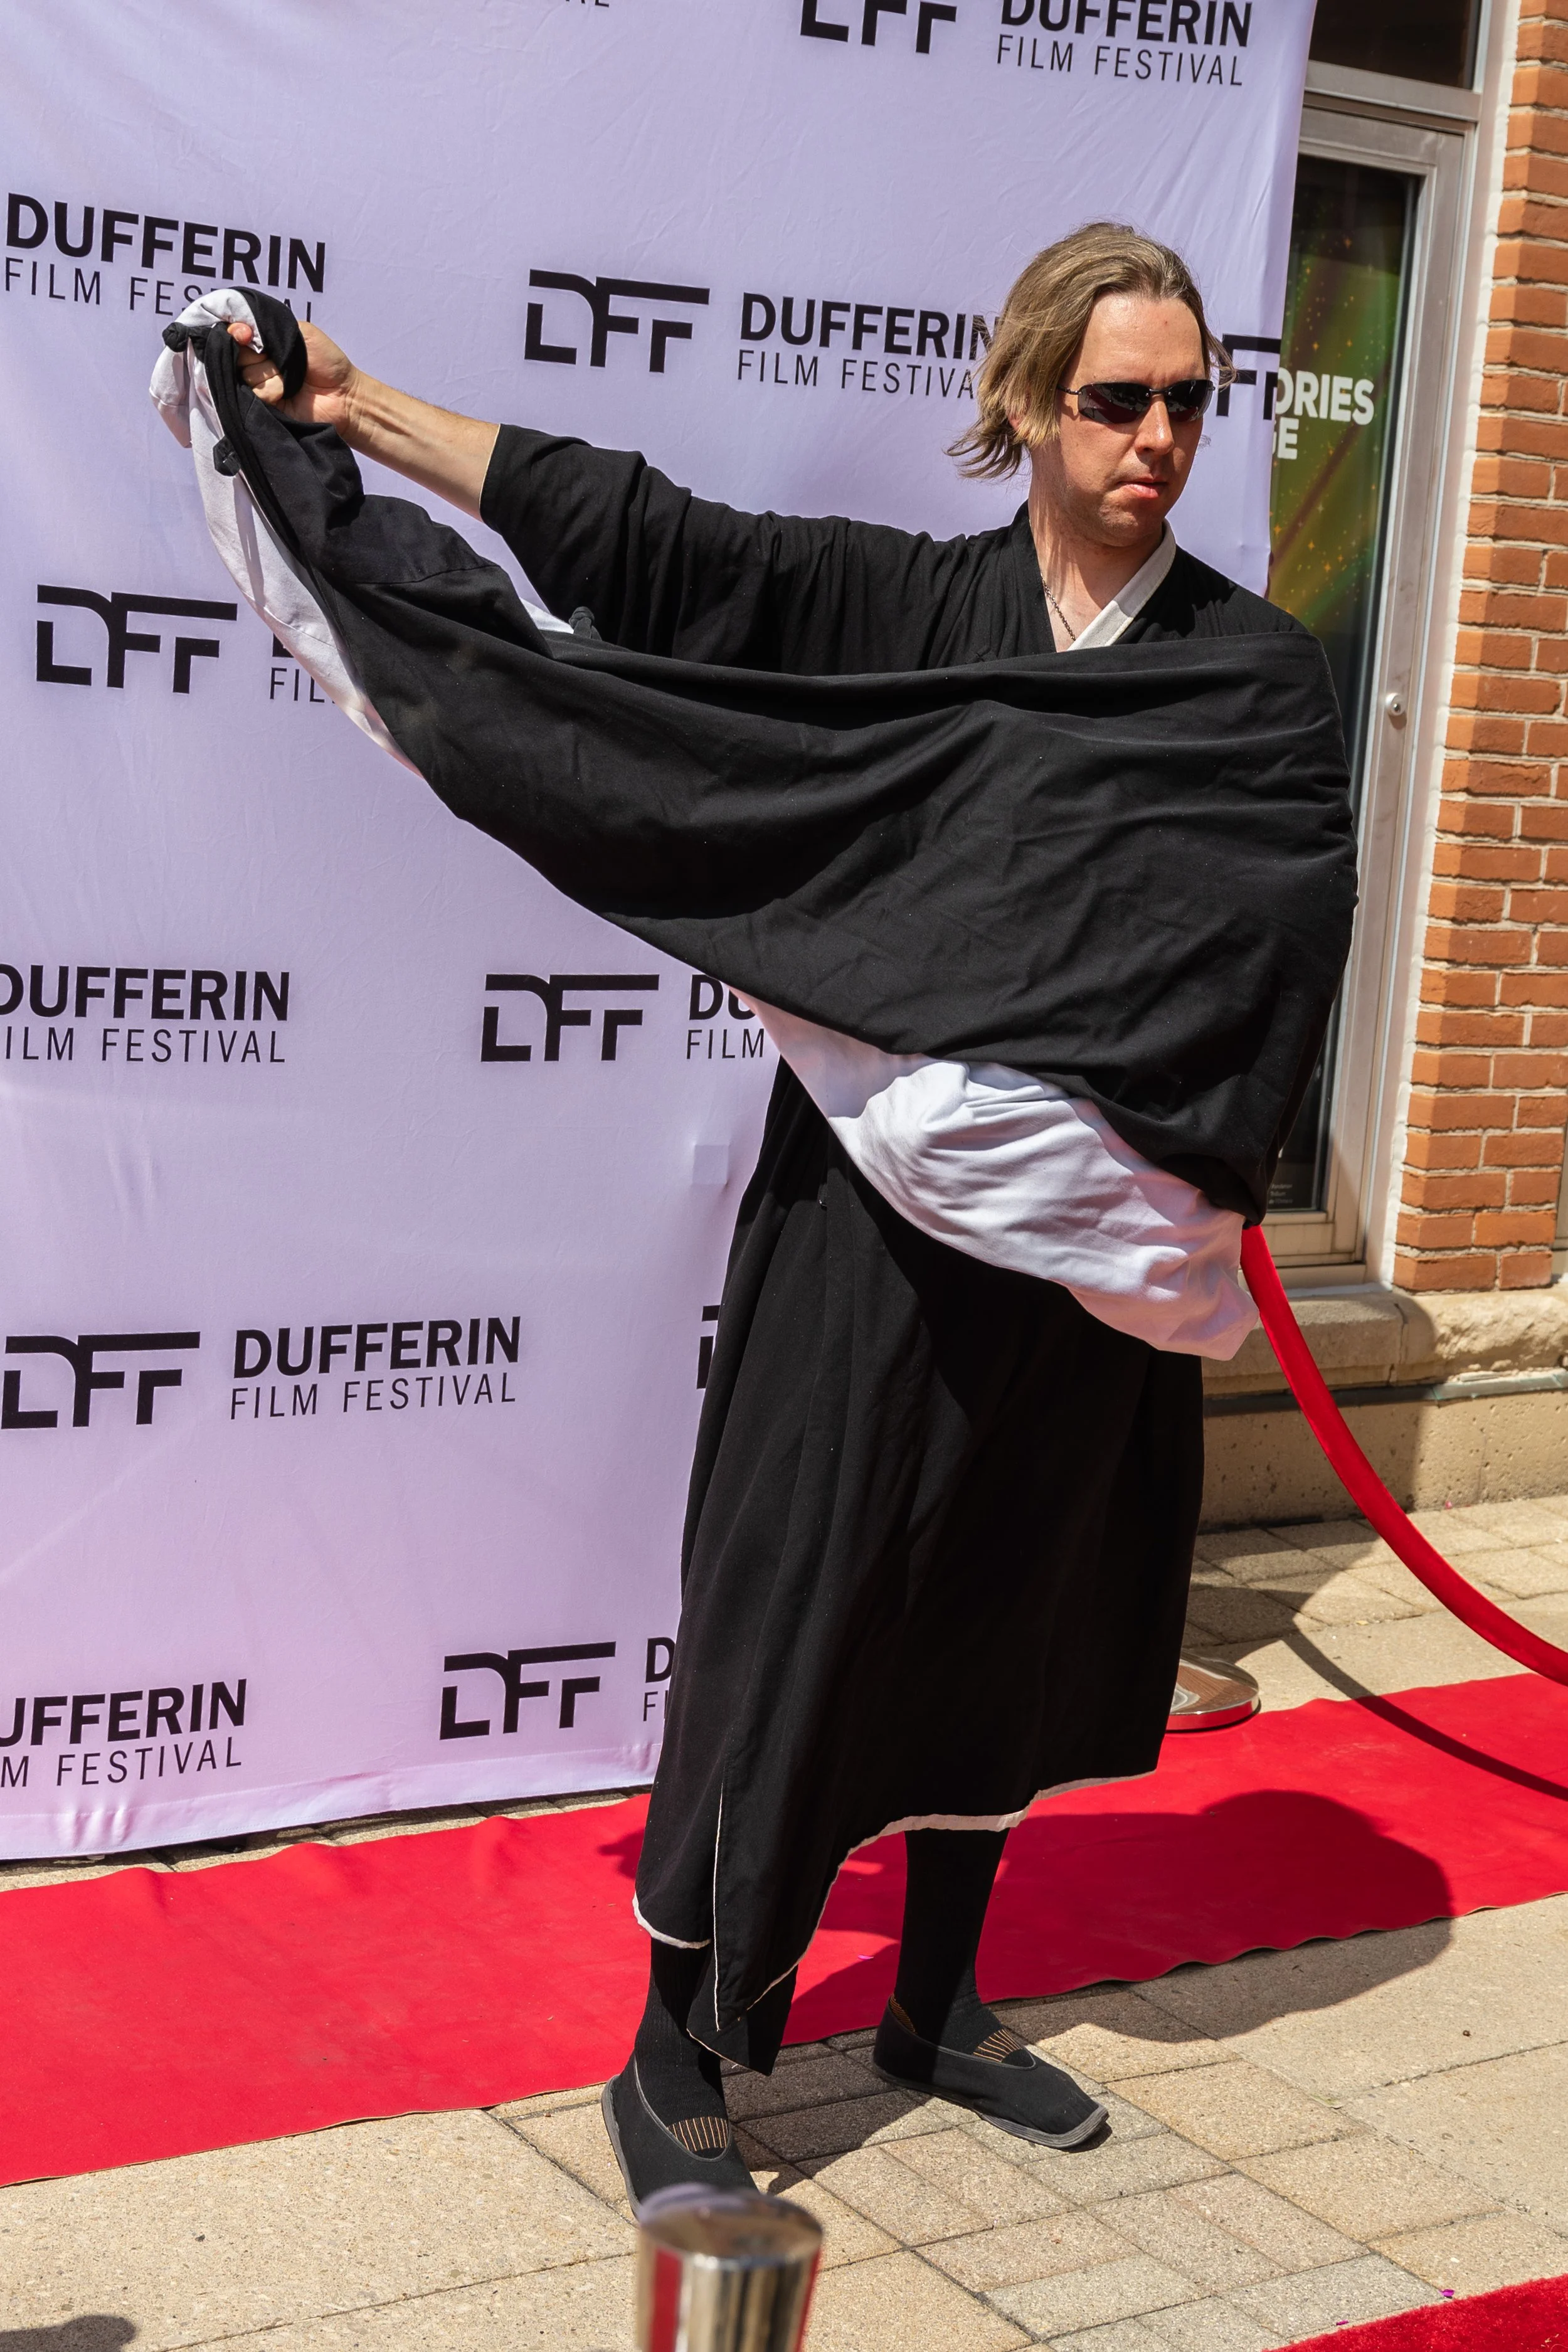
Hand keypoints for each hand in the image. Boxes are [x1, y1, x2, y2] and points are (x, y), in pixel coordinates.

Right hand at [226, 318, 358, 432]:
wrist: (343, 396)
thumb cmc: (327, 362)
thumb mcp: (302, 331)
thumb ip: (271, 325)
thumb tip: (241, 326)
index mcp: (263, 342)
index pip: (233, 332)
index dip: (236, 331)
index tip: (245, 333)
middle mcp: (256, 363)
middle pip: (234, 354)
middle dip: (256, 355)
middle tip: (280, 360)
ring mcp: (258, 386)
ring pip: (245, 375)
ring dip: (270, 375)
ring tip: (290, 381)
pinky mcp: (263, 407)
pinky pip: (254, 394)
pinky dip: (272, 391)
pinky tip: (286, 393)